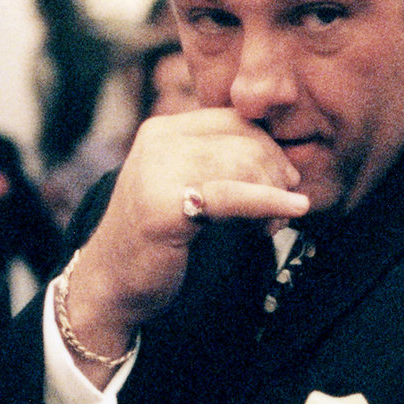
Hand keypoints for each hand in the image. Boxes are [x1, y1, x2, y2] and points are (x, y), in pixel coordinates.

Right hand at [62, 109, 309, 373]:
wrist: (110, 283)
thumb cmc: (155, 240)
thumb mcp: (184, 186)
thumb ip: (217, 164)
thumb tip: (283, 161)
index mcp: (162, 130)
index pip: (235, 120)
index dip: (269, 147)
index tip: (286, 178)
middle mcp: (158, 143)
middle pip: (244, 140)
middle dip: (276, 173)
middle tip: (285, 208)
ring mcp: (158, 172)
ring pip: (244, 165)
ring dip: (273, 195)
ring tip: (272, 226)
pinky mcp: (166, 206)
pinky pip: (235, 196)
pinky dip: (271, 202)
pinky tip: (293, 210)